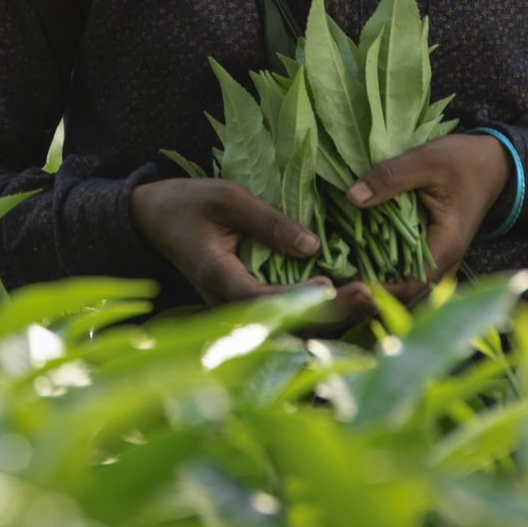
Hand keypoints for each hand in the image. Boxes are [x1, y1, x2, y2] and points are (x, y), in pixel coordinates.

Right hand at [128, 176, 375, 337]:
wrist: (154, 221)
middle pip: (286, 324)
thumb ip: (268, 222)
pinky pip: (287, 320)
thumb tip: (314, 246)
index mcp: (219, 279)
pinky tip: (350, 300)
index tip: (332, 284)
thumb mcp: (227, 198)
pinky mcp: (248, 309)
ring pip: (290, 329)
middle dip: (332, 313)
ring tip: (372, 299)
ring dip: (333, 318)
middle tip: (372, 295)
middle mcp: (229, 306)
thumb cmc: (189, 203)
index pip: (263, 300)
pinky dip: (320, 314)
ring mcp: (238, 313)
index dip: (299, 297)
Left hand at [331, 130, 511, 308]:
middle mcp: (446, 262)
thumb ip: (390, 177)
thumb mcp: (426, 161)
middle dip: (374, 295)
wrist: (493, 164)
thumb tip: (353, 197)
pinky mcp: (434, 253)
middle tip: (337, 286)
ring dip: (380, 288)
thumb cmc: (462, 161)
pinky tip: (362, 264)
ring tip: (345, 278)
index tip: (346, 283)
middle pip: (409, 295)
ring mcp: (442, 261)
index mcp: (446, 245)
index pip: (411, 285)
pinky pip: (411, 276)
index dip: (378, 290)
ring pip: (410, 290)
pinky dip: (389, 276)